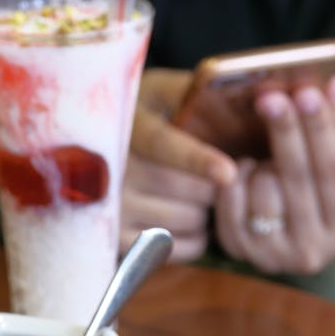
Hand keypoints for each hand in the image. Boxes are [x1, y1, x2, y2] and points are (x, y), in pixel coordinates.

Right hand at [120, 69, 235, 261]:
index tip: (228, 173)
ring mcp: (114, 210)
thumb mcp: (158, 93)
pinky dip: (197, 236)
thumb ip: (191, 89)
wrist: (94, 158)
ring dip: (207, 210)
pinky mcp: (120, 242)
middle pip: (187, 189)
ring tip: (196, 194)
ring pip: (189, 219)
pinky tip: (186, 217)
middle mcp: (112, 171)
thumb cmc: (144, 119)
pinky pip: (181, 247)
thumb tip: (240, 87)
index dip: (197, 160)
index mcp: (125, 126)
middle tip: (216, 176)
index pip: (163, 146)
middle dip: (214, 184)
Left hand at [213, 77, 334, 274]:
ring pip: (263, 190)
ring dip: (259, 163)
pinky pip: (231, 202)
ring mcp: (276, 258)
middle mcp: (315, 251)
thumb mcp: (327, 162)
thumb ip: (332, 124)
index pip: (334, 170)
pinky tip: (244, 172)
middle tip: (270, 95)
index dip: (319, 129)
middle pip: (298, 178)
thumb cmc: (308, 192)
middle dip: (284, 132)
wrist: (278, 237)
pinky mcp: (242, 254)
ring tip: (261, 157)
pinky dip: (234, 179)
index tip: (305, 92)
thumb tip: (331, 84)